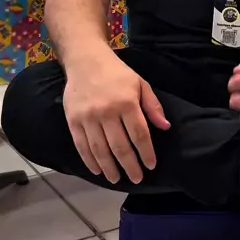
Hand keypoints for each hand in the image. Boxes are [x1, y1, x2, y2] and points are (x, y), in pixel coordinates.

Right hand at [63, 52, 170, 184]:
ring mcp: (88, 117)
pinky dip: (90, 161)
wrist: (85, 60)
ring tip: (117, 179)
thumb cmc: (117, 73)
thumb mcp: (140, 83)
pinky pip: (82, 146)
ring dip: (110, 168)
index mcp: (126, 102)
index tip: (151, 165)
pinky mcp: (73, 120)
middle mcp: (107, 112)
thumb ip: (153, 106)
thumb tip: (165, 127)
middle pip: (120, 146)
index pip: (139, 134)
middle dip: (130, 166)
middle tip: (137, 179)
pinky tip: (98, 170)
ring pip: (100, 150)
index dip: (146, 153)